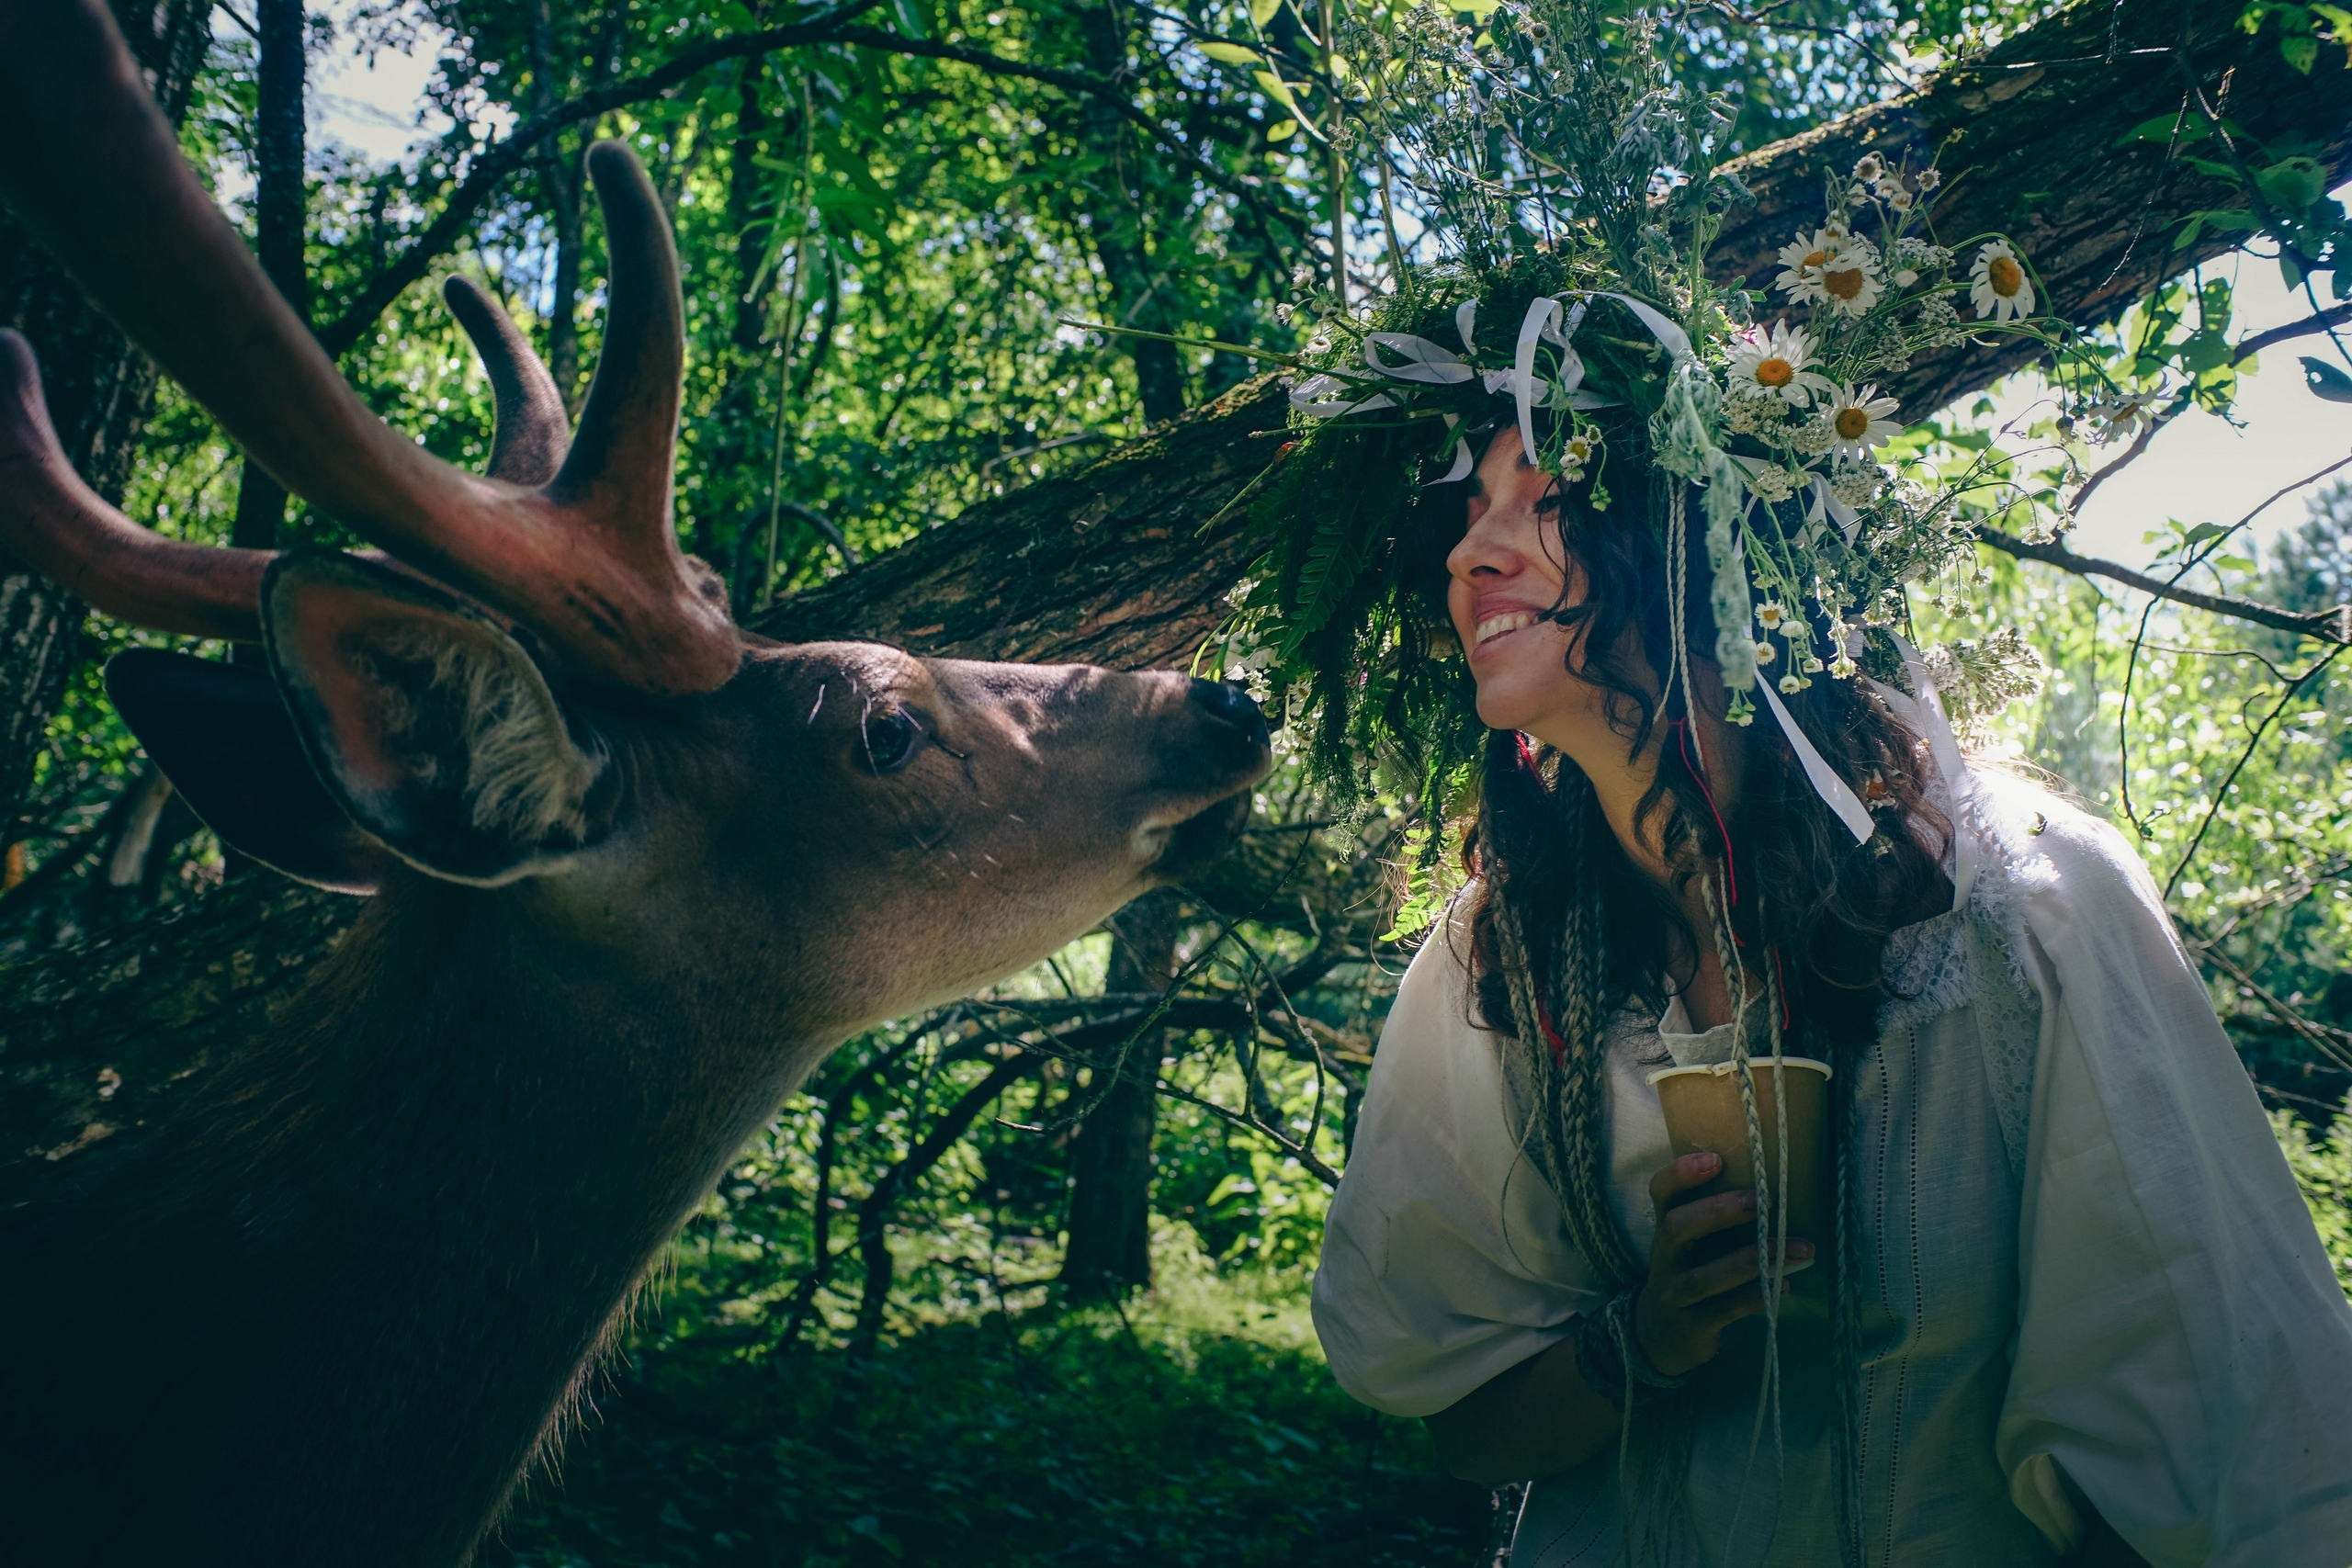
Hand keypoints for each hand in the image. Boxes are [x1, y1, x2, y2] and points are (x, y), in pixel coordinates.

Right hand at [1633, 1151, 1813, 1378]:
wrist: (1660, 1335)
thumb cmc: (1691, 1274)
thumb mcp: (1693, 1245)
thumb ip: (1719, 1221)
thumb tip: (1784, 1193)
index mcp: (1666, 1229)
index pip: (1661, 1192)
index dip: (1681, 1174)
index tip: (1716, 1159)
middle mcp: (1665, 1258)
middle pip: (1677, 1228)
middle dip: (1720, 1212)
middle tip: (1764, 1201)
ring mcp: (1673, 1294)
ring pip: (1704, 1277)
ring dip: (1753, 1261)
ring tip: (1799, 1249)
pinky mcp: (1691, 1325)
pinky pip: (1723, 1310)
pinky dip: (1755, 1298)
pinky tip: (1784, 1286)